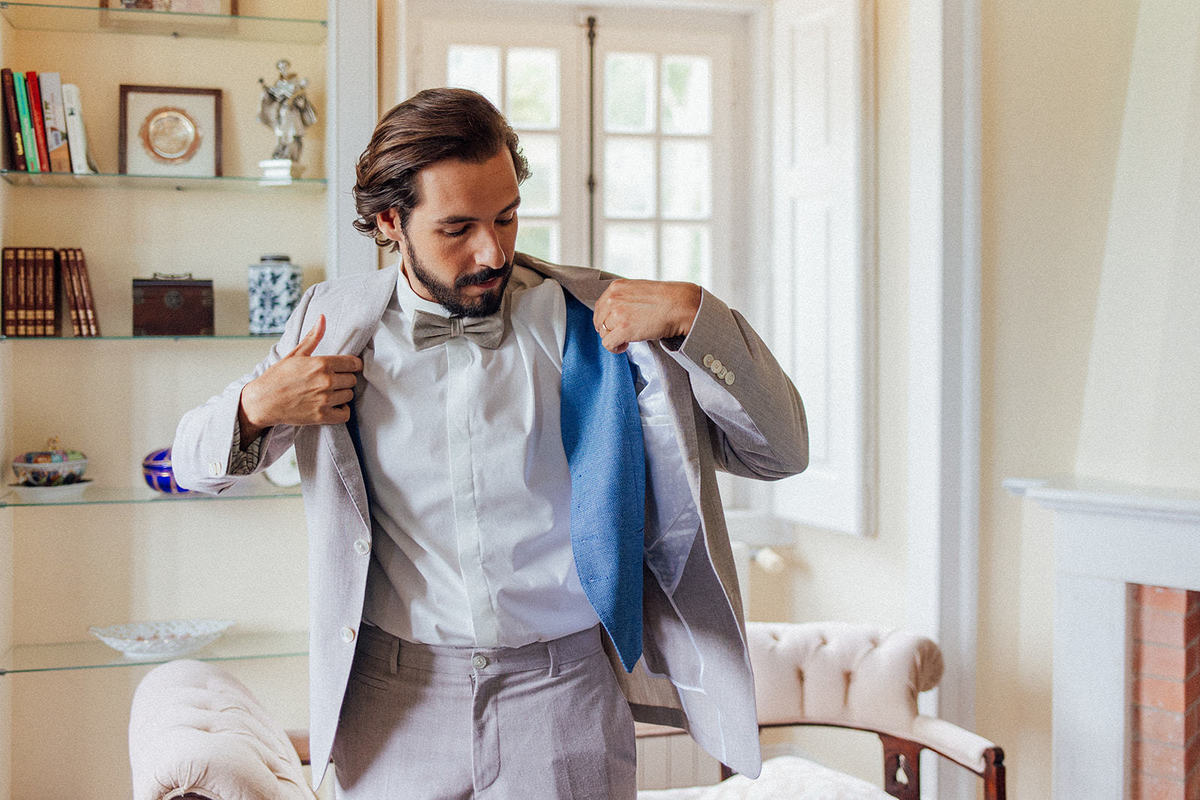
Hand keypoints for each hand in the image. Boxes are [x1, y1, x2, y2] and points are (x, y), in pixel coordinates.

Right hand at [238, 315, 362, 441]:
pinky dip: (341, 411)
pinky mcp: (321, 416)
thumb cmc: (277, 377)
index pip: (354, 364)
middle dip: (345, 380)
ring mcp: (324, 399)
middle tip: (332, 381)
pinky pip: (345, 414)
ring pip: (349, 396)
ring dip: (342, 395)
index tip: (346, 368)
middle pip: (352, 380)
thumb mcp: (295, 354)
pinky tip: (333, 405)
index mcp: (321, 363)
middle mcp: (325, 381)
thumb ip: (313, 338)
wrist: (262, 402)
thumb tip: (322, 318)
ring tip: (330, 393)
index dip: (352, 365)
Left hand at [593, 279, 701, 353]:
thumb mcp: (639, 290)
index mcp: (616, 287)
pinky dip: (615, 348)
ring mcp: (617, 314)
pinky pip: (608, 344)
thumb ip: (624, 298)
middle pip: (599, 321)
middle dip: (609, 329)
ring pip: (603, 333)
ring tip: (627, 339)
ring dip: (614, 338)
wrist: (679, 305)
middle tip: (622, 333)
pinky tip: (625, 345)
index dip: (607, 319)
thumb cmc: (666, 299)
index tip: (616, 325)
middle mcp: (613, 299)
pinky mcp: (622, 329)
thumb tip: (616, 313)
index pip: (600, 307)